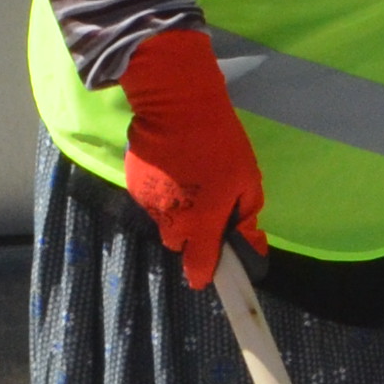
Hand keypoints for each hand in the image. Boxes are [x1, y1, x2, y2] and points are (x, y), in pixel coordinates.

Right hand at [117, 26, 265, 289]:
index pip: (198, 267)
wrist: (176, 107)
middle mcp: (171, 220)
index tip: (209, 276)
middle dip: (191, 235)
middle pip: (178, 244)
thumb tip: (250, 244)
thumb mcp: (248, 179)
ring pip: (163, 221)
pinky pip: (151, 201)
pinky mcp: (133, 185)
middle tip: (205, 209)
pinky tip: (171, 170)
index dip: (205, 274)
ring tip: (189, 182)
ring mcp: (148, 203)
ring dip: (176, 212)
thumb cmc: (221, 144)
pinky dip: (161, 193)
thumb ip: (247, 216)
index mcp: (202, 222)